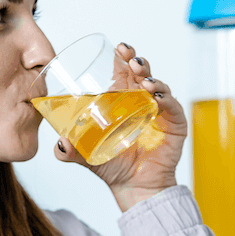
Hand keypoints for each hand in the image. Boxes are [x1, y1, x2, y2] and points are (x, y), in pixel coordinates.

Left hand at [53, 42, 187, 211]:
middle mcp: (142, 102)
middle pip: (142, 73)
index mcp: (122, 102)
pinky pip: (173, 108)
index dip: (121, 58)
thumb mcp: (86, 156)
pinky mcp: (174, 125)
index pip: (123, 73)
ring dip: (150, 78)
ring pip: (159, 86)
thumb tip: (60, 143)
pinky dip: (167, 100)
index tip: (117, 48)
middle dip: (136, 60)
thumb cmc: (113, 166)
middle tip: (128, 56)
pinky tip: (157, 97)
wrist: (133, 187)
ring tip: (142, 78)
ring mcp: (159, 112)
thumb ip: (70, 151)